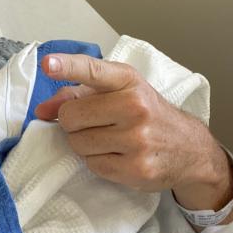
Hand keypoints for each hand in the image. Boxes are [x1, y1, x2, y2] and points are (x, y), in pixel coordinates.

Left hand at [33, 53, 232, 209]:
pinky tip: (117, 155)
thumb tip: (43, 111)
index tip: (47, 63)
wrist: (190, 148)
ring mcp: (138, 139)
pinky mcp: (136, 168)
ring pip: (78, 143)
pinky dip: (97, 161)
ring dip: (84, 143)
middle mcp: (135, 106)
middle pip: (71, 116)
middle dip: (73, 122)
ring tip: (108, 139)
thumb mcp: (119, 93)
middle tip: (93, 123)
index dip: (67, 67)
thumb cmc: (147, 114)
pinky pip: (92, 165)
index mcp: (128, 81)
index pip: (93, 70)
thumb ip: (77, 95)